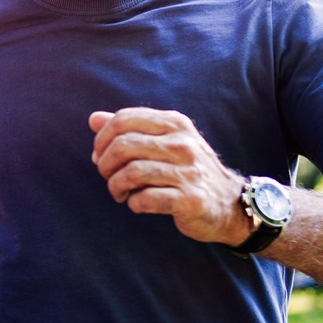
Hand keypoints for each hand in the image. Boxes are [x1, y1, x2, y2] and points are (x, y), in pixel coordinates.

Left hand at [90, 108, 248, 244]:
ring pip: (131, 173)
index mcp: (175, 124)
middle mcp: (183, 144)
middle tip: (107, 176)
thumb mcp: (164, 142)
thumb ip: (130, 129)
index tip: (100, 155)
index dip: (102, 138)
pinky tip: (137, 204)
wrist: (229, 203)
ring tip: (119, 193)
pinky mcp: (189, 200)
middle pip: (123, 145)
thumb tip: (93, 119)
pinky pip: (146, 199)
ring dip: (115, 186)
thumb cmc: (188, 171)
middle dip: (105, 164)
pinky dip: (133, 203)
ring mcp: (189, 172)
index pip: (124, 119)